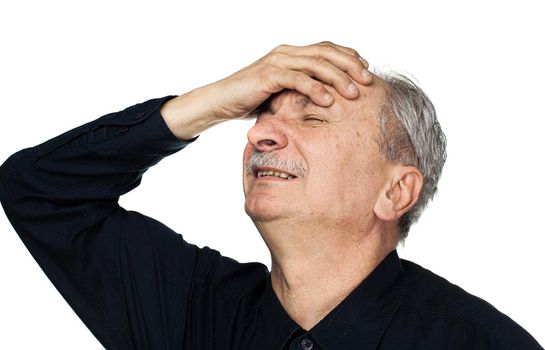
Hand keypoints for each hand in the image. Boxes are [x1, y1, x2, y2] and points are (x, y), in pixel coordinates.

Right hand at [213, 41, 372, 118]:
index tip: (365, 70)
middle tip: (367, 81)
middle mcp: (286, 53)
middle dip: (350, 65)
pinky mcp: (268, 75)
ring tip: (353, 93)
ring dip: (338, 78)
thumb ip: (300, 89)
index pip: (325, 48)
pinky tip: (328, 100)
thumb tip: (325, 99)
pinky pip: (297, 79)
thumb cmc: (251, 100)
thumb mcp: (281, 92)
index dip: (348, 56)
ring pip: (315, 64)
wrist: (220, 102)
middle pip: (326, 52)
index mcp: (291, 54)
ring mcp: (277, 62)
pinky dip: (315, 88)